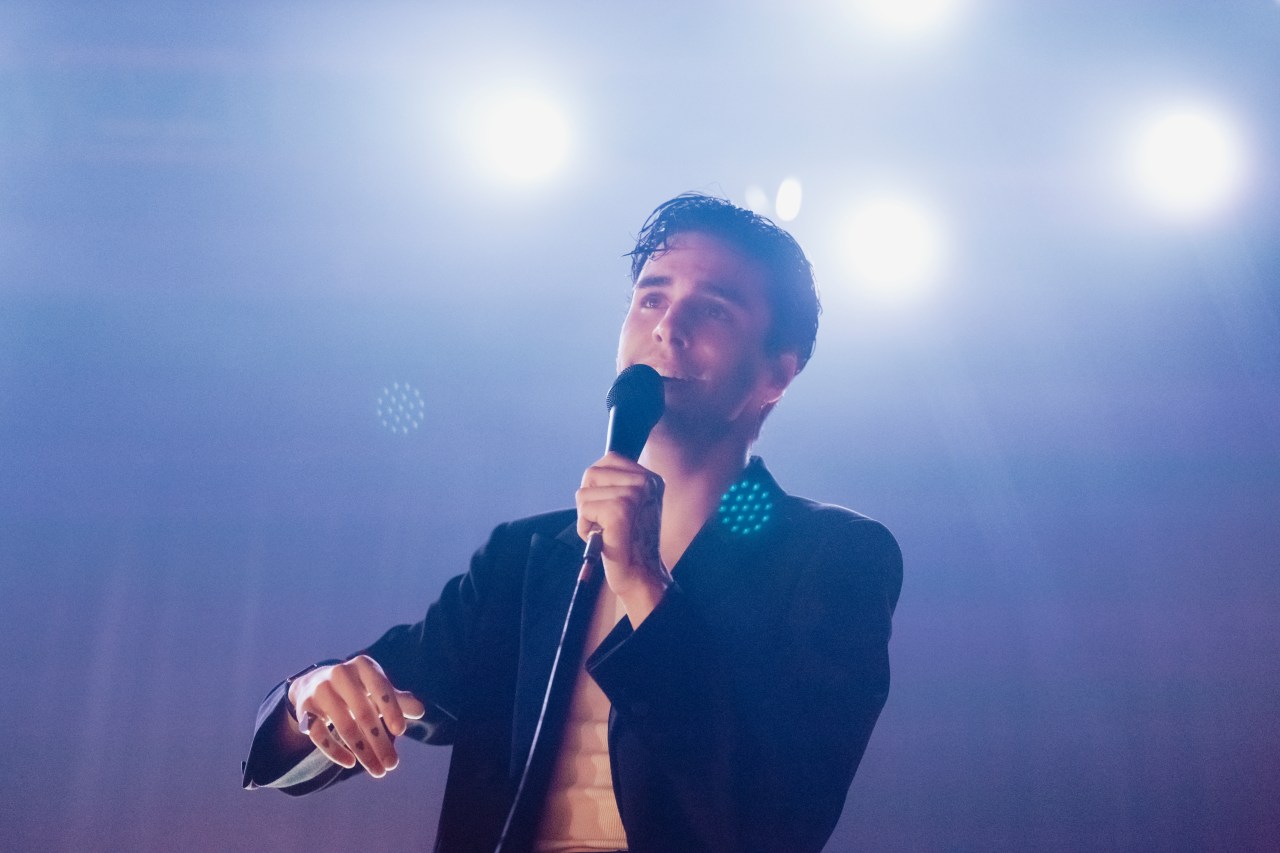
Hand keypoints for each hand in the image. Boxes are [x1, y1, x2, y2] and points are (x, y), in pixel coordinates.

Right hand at [286, 655, 425, 776]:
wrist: (315, 684)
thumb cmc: (357, 689)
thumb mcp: (378, 689)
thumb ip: (399, 700)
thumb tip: (420, 711)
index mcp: (363, 666)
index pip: (380, 687)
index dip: (391, 709)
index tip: (401, 731)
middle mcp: (340, 673)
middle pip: (363, 713)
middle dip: (380, 741)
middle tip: (392, 764)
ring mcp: (320, 690)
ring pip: (343, 726)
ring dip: (363, 752)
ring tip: (378, 770)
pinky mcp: (305, 708)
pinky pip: (319, 734)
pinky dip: (335, 751)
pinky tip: (350, 763)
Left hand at [576, 452, 672, 622]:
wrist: (637, 572)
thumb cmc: (627, 540)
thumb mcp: (627, 503)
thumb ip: (615, 482)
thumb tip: (592, 470)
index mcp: (651, 478)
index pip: (610, 459)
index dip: (597, 484)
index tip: (608, 507)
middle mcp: (646, 483)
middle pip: (592, 474)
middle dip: (589, 500)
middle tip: (606, 522)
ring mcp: (634, 496)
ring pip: (584, 493)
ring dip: (587, 516)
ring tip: (606, 530)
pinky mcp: (621, 511)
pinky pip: (584, 509)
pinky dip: (585, 528)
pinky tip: (603, 538)